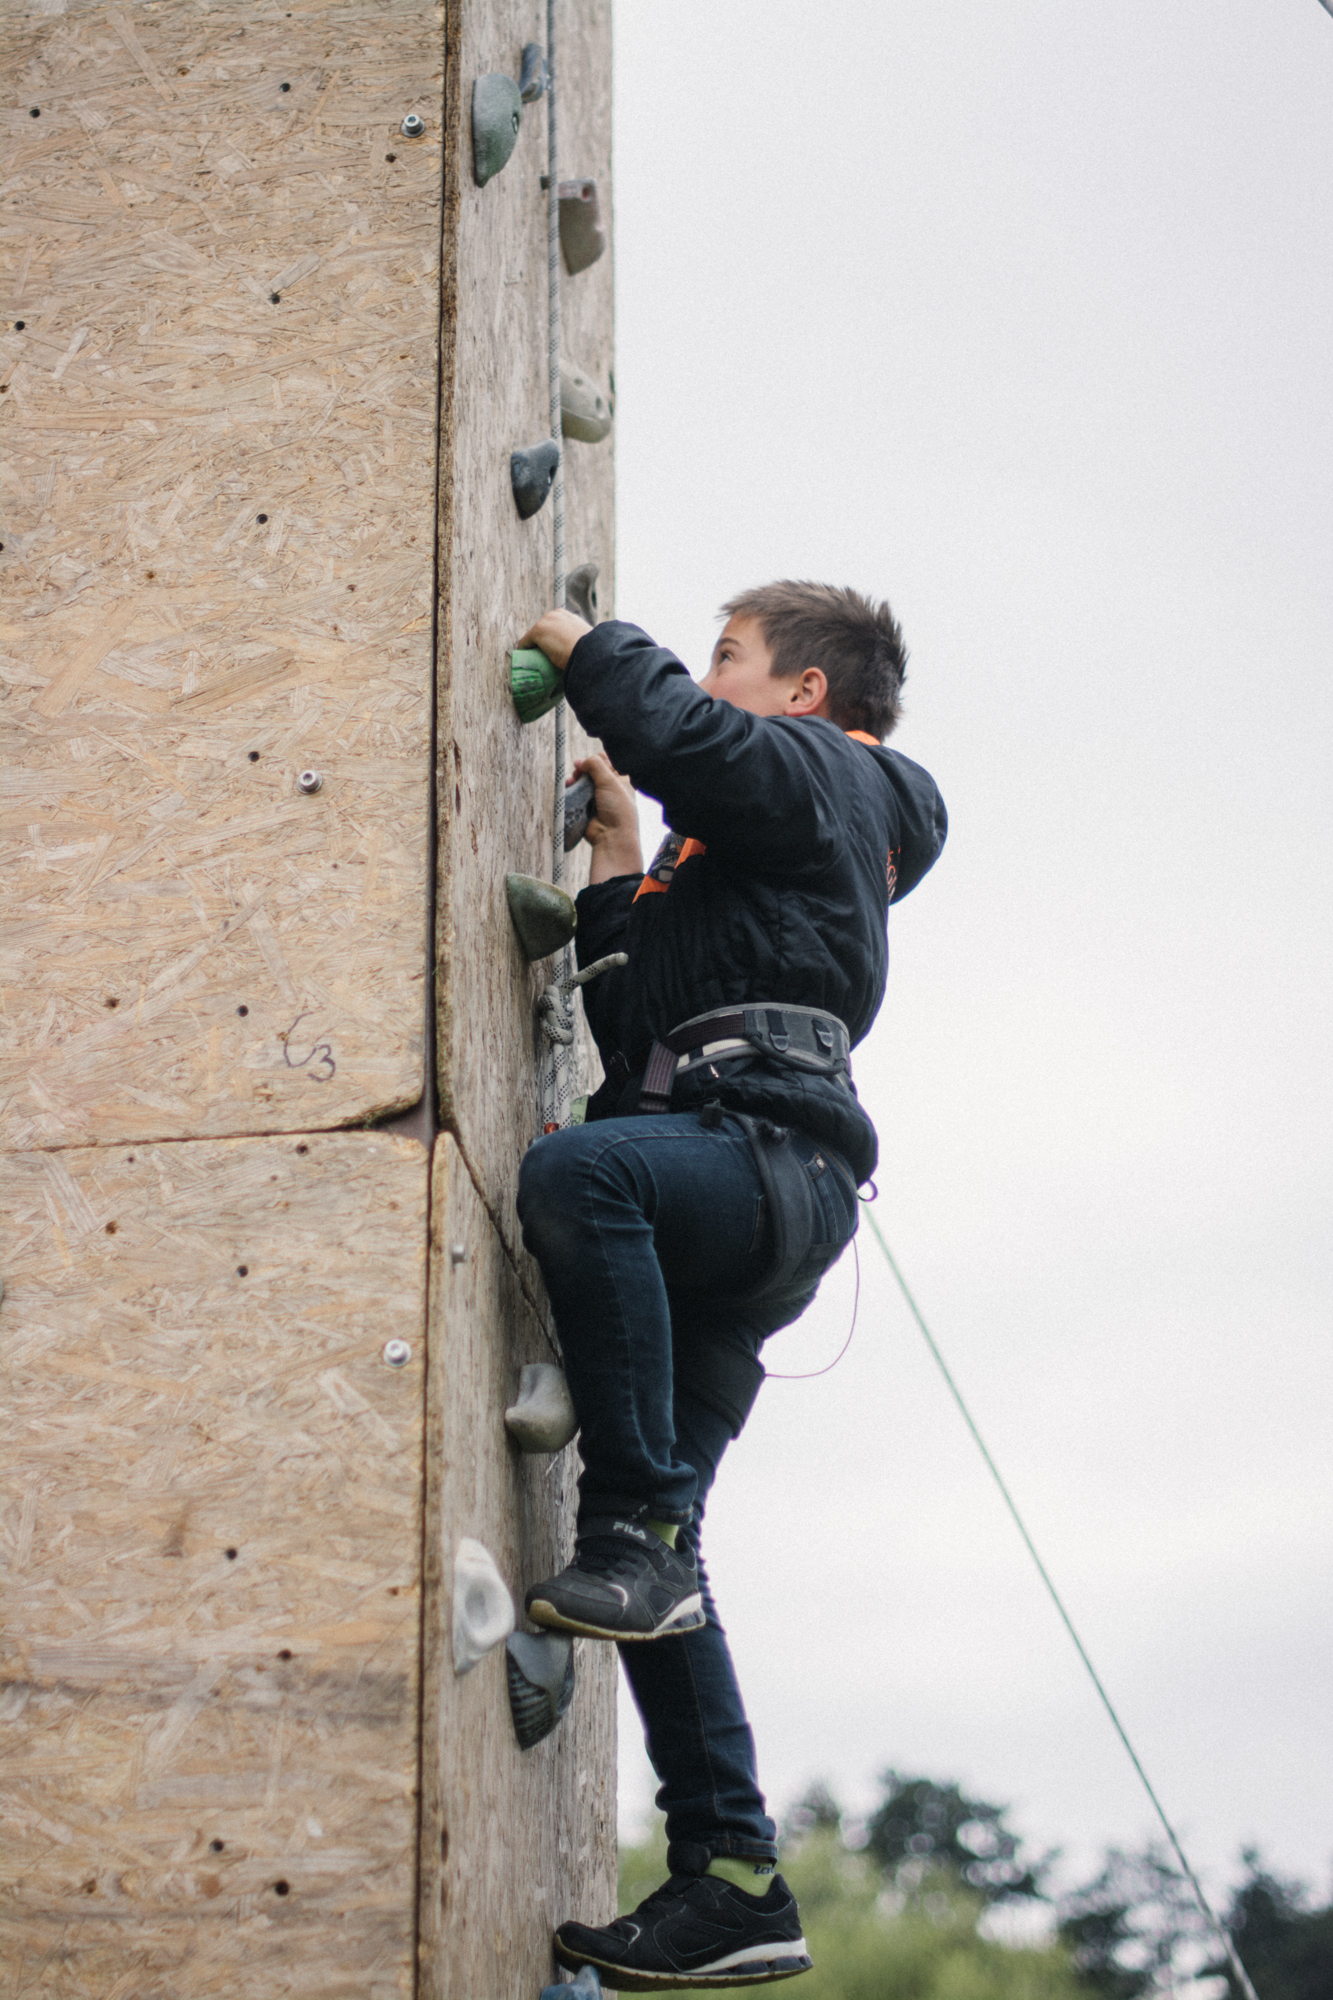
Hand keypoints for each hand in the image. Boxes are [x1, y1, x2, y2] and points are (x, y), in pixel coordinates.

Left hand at [517, 608, 591, 669]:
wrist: (589, 652)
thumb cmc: (590, 650)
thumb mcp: (585, 641)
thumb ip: (577, 640)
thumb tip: (578, 651)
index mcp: (567, 616)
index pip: (553, 626)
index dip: (551, 638)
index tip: (552, 649)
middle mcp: (555, 614)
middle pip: (541, 629)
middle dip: (541, 641)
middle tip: (544, 656)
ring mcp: (545, 622)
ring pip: (533, 636)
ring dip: (533, 646)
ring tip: (535, 659)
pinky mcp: (537, 632)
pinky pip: (524, 643)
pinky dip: (523, 651)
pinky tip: (525, 659)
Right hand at [572, 752, 643, 882]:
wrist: (612, 837)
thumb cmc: (618, 810)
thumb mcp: (610, 781)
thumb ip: (596, 765)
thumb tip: (582, 761)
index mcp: (621, 780)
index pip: (608, 762)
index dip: (597, 759)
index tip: (589, 762)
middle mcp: (610, 788)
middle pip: (593, 771)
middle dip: (583, 768)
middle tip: (578, 770)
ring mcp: (597, 798)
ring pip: (583, 782)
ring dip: (575, 778)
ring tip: (571, 780)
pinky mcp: (586, 807)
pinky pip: (576, 794)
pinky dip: (571, 789)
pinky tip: (568, 786)